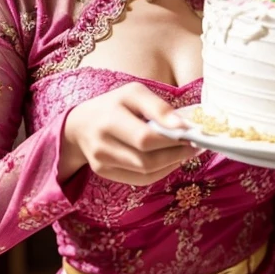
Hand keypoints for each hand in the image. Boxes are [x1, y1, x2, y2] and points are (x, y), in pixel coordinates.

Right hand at [59, 81, 197, 185]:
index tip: (193, 134)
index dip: (172, 140)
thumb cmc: (113, 105)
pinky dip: (161, 171)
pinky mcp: (104, 173)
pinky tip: (170, 160)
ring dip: (172, 163)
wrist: (80, 125)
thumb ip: (158, 107)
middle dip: (176, 153)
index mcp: (110, 118)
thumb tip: (182, 126)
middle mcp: (102, 143)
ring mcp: (101, 162)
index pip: (145, 137)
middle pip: (147, 159)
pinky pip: (140, 179)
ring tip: (185, 151)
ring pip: (146, 172)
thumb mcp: (133, 94)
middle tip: (195, 145)